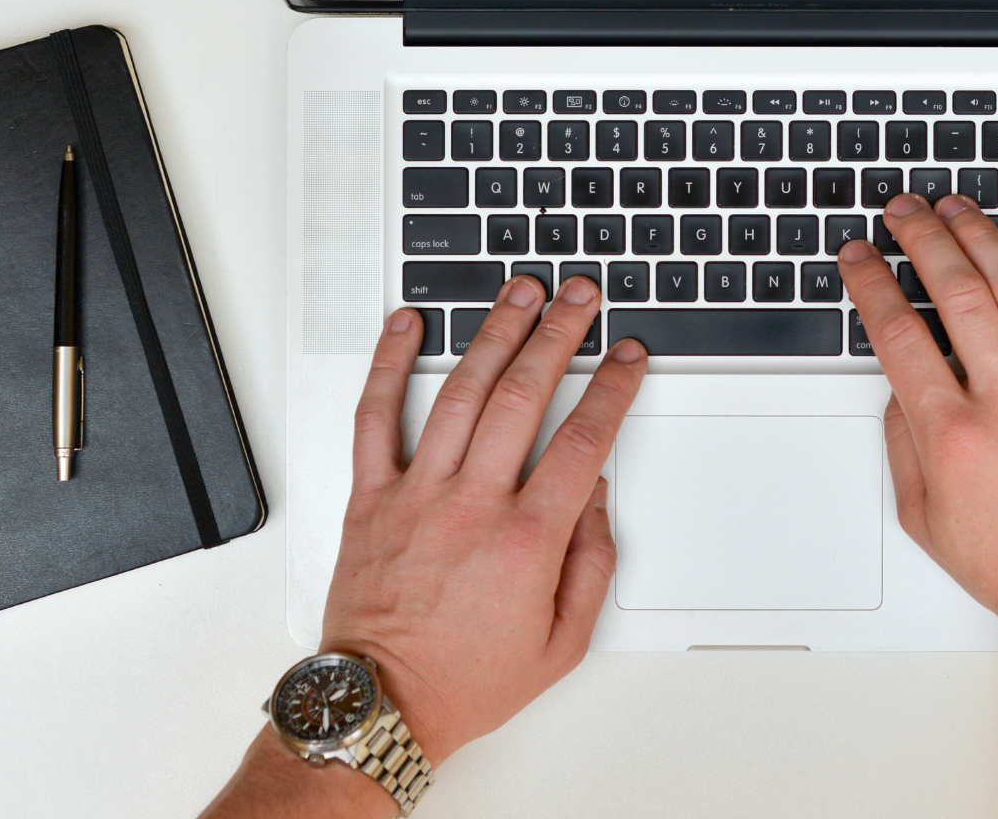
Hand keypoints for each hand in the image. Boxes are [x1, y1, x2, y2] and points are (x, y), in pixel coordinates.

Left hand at [321, 275, 645, 766]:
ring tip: (519, 292)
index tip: (628, 359)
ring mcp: (415, 494)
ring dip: (494, 332)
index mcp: (525, 540)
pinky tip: (407, 324)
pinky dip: (388, 363)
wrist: (381, 705)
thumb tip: (595, 496)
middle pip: (525, 395)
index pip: (583, 440)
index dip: (613, 389)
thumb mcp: (562, 643)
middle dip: (560, 335)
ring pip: (461, 392)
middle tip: (580, 299)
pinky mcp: (370, 497)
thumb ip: (592, 563)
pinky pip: (375, 416)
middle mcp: (471, 505)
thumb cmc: (465, 680)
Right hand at [837, 195, 997, 641]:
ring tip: (959, 208)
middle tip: (903, 212)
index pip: (899, 333)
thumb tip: (900, 387)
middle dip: (920, 239)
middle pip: (956, 293)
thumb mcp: (923, 518)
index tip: (860, 258)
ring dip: (983, 236)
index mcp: (954, 435)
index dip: (871, 283)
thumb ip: (903, 444)